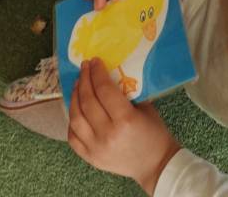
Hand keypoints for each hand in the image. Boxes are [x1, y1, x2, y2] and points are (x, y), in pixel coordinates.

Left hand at [67, 60, 179, 192]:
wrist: (155, 165)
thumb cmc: (155, 134)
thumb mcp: (146, 108)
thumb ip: (128, 92)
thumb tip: (110, 73)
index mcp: (125, 120)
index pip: (104, 90)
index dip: (97, 73)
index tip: (94, 61)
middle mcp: (107, 134)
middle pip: (87, 101)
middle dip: (84, 80)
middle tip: (85, 68)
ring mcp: (96, 148)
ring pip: (75, 118)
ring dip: (74, 98)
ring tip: (77, 85)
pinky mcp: (90, 158)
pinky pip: (73, 136)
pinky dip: (72, 120)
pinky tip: (75, 109)